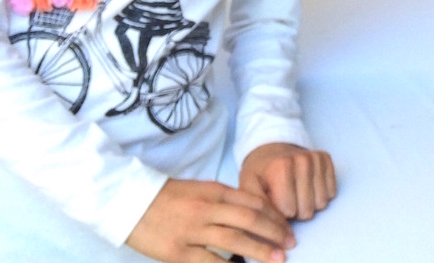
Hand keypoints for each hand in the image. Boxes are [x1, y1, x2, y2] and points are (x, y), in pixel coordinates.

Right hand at [126, 178, 294, 262]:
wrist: (129, 202)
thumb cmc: (169, 197)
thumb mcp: (201, 190)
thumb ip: (227, 200)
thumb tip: (255, 215)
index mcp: (215, 191)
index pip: (255, 202)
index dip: (275, 216)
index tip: (287, 228)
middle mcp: (208, 209)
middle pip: (251, 220)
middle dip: (275, 233)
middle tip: (290, 245)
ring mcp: (193, 231)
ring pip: (235, 241)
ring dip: (260, 252)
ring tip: (277, 259)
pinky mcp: (177, 253)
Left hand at [240, 143, 336, 221]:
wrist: (270, 150)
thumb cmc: (259, 174)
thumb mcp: (248, 189)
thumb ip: (257, 209)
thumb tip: (274, 232)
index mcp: (281, 167)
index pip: (289, 211)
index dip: (279, 213)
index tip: (273, 203)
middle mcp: (303, 160)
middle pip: (307, 211)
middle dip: (295, 212)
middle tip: (285, 199)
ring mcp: (316, 158)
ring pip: (321, 203)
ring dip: (308, 205)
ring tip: (296, 194)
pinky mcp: (326, 159)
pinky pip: (332, 192)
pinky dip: (320, 195)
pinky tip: (307, 187)